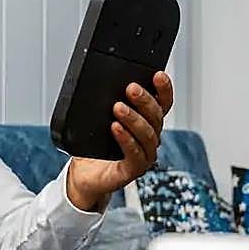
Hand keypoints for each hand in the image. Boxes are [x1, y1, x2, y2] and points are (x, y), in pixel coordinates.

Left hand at [66, 72, 174, 210]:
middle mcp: (150, 138)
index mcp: (146, 122)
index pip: (162, 103)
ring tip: (118, 107)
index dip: (164, 90)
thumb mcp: (99, 118)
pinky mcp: (133, 169)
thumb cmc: (95, 146)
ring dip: (134, 119)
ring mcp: (144, 155)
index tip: (158, 75)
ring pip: (148, 135)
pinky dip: (126, 140)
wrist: (84, 174)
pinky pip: (135, 154)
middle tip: (131, 88)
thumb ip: (106, 102)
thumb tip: (102, 81)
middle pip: (156, 117)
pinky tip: (116, 128)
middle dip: (145, 101)